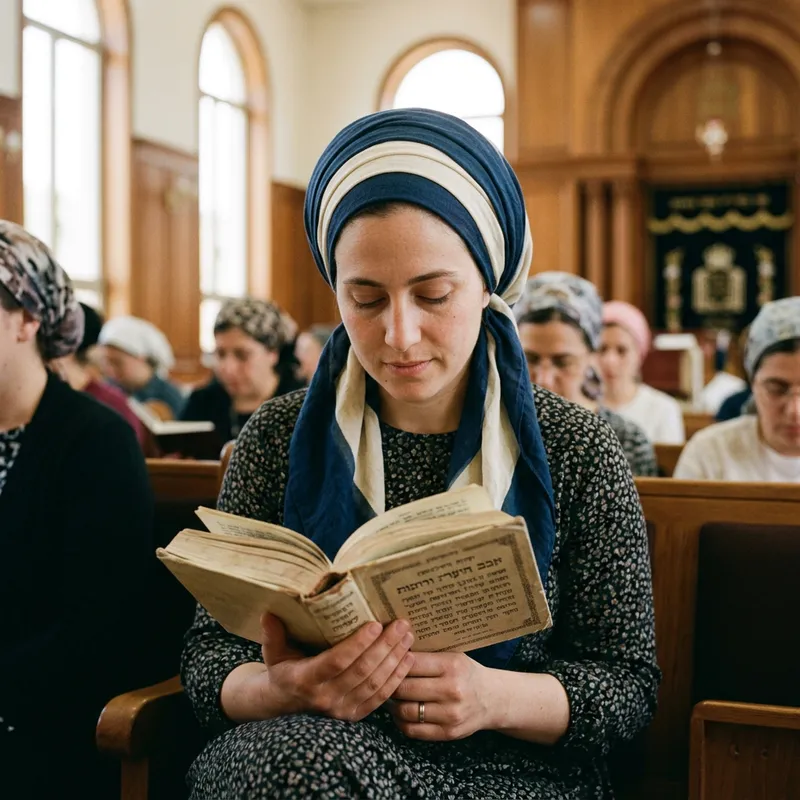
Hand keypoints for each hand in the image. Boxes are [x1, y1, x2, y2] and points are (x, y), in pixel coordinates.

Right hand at [256, 613, 415, 721]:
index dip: (358, 644)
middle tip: (401, 624)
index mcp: (305, 679)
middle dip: (385, 646)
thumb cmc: (282, 672)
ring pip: (375, 684)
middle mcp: (325, 698)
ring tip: (407, 636)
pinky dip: (397, 678)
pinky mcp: (354, 716)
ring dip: (395, 659)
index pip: (337, 661)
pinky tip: (408, 659)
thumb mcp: (273, 653)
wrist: (284, 707)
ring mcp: (341, 710)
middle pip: (362, 671)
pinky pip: (380, 698)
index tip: (375, 624)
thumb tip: (269, 612)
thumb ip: (272, 634)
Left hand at [390, 652, 493, 739]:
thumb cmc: (466, 673)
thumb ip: (427, 656)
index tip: (385, 659)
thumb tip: (391, 649)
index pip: (411, 662)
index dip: (393, 660)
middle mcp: (452, 690)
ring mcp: (451, 714)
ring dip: (392, 704)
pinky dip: (400, 722)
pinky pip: (413, 730)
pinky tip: (399, 712)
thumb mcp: (452, 656)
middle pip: (405, 688)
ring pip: (405, 711)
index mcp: (452, 665)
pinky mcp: (448, 733)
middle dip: (389, 684)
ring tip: (388, 696)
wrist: (493, 699)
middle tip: (381, 679)